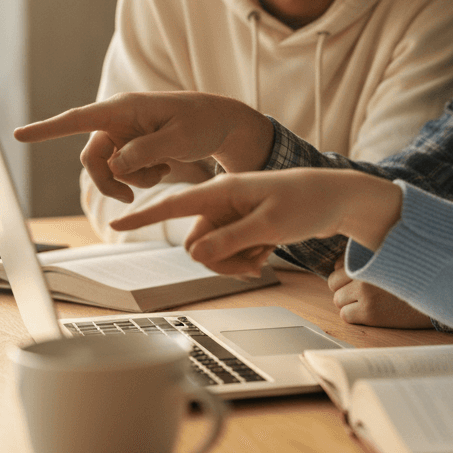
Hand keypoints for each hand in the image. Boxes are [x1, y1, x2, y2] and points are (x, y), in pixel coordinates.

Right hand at [13, 91, 271, 202]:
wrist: (222, 124)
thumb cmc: (203, 123)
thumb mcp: (179, 138)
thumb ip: (144, 152)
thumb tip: (115, 165)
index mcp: (125, 107)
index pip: (79, 119)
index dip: (48, 129)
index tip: (19, 135)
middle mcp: (118, 119)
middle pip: (92, 158)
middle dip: (109, 181)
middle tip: (130, 198)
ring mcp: (123, 134)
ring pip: (108, 169)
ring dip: (131, 180)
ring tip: (162, 170)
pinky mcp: (131, 147)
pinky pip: (122, 172)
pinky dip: (140, 178)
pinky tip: (163, 167)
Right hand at [112, 168, 401, 276]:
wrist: (338, 199)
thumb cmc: (308, 203)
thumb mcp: (270, 225)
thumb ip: (229, 240)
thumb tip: (194, 256)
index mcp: (224, 190)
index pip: (175, 203)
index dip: (145, 215)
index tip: (114, 221)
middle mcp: (224, 201)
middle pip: (197, 243)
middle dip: (221, 260)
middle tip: (253, 262)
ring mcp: (234, 215)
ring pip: (214, 253)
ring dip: (237, 262)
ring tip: (265, 255)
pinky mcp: (244, 226)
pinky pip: (230, 253)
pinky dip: (247, 259)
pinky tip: (268, 254)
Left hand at [328, 256, 430, 327]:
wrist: (438, 294)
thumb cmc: (417, 274)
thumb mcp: (393, 255)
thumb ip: (369, 255)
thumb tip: (340, 264)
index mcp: (368, 254)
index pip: (338, 264)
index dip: (346, 273)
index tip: (360, 278)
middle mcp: (364, 271)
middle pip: (334, 283)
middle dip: (344, 289)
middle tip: (361, 293)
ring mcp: (365, 292)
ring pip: (338, 300)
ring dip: (348, 303)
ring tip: (368, 303)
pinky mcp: (370, 312)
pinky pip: (345, 315)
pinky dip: (354, 316)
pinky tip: (371, 313)